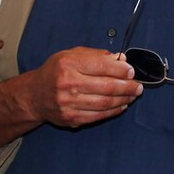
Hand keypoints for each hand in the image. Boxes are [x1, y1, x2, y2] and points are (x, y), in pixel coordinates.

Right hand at [26, 47, 142, 127]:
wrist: (34, 95)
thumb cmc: (54, 72)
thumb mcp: (71, 55)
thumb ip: (96, 56)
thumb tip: (120, 59)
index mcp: (68, 65)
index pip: (102, 66)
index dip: (122, 70)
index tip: (131, 71)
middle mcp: (67, 84)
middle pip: (107, 87)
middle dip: (128, 86)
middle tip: (138, 85)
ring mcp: (69, 104)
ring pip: (105, 103)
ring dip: (124, 99)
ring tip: (133, 95)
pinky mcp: (71, 118)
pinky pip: (99, 116)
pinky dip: (114, 111)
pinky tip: (121, 105)